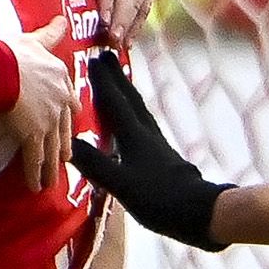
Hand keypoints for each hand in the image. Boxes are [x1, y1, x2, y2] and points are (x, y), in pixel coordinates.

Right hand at [0, 12, 78, 187]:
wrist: (1, 68)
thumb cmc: (13, 52)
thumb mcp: (35, 40)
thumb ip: (50, 34)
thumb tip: (62, 18)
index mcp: (60, 80)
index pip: (70, 101)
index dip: (70, 114)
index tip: (71, 121)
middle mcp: (59, 102)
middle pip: (64, 130)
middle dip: (63, 147)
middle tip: (64, 160)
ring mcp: (48, 121)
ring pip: (52, 149)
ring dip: (51, 167)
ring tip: (50, 181)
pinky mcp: (33, 136)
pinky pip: (34, 159)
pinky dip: (34, 174)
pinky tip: (34, 186)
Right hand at [68, 49, 227, 248]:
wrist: (200, 213)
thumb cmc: (160, 199)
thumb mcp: (122, 185)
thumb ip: (96, 164)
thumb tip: (68, 144)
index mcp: (135, 137)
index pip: (115, 104)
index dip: (103, 82)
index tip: (92, 58)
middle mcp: (147, 135)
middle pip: (130, 100)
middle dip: (117, 77)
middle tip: (107, 55)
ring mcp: (158, 145)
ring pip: (139, 111)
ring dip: (127, 94)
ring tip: (119, 82)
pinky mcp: (164, 157)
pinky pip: (144, 126)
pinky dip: (135, 116)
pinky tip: (135, 124)